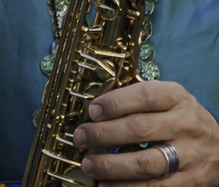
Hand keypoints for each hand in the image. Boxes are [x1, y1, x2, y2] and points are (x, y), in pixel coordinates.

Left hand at [73, 81, 218, 182]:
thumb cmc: (181, 119)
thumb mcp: (168, 100)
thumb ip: (137, 101)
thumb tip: (95, 112)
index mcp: (177, 98)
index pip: (144, 95)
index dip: (114, 103)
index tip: (92, 111)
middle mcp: (186, 125)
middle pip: (139, 129)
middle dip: (103, 134)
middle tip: (80, 138)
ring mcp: (191, 155)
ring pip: (146, 163)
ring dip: (112, 166)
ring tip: (89, 165)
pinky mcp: (192, 181)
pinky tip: (108, 185)